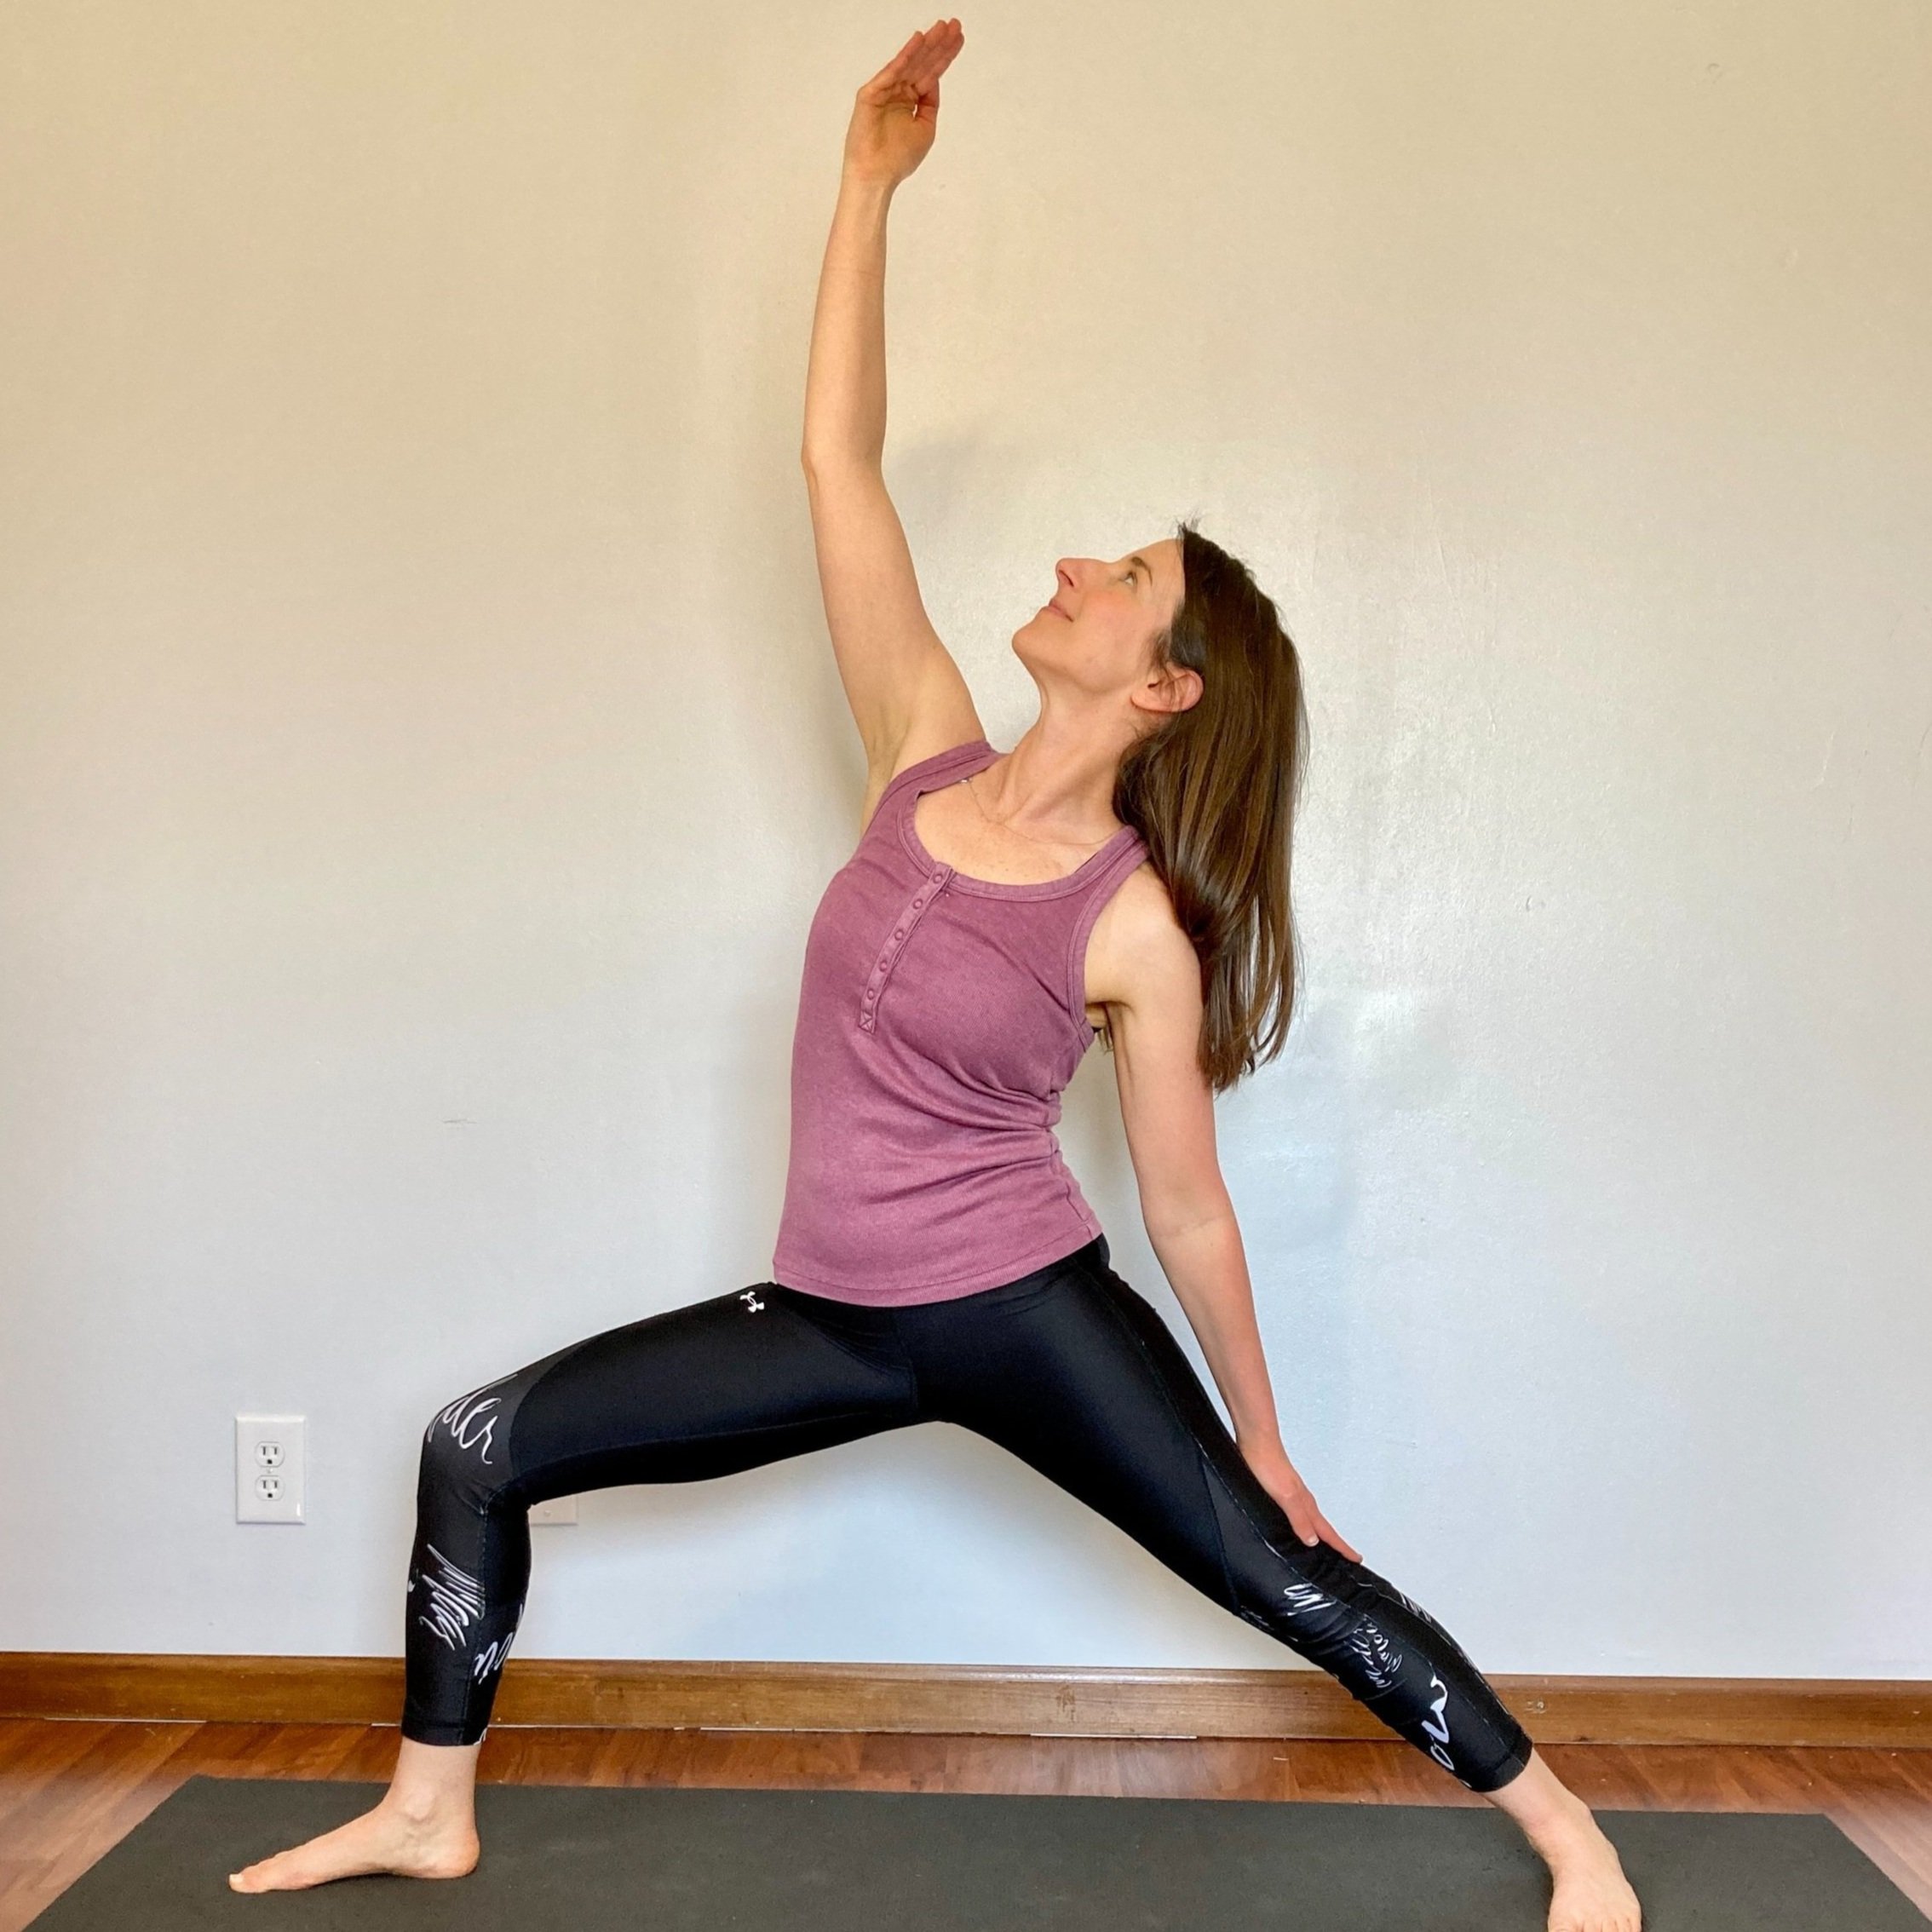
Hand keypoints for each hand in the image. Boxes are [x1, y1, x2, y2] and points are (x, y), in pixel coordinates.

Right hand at [843, 18, 964, 187]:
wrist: (877, 176)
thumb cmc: (898, 159)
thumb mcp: (926, 127)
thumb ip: (931, 103)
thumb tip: (935, 80)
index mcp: (910, 101)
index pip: (931, 73)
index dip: (945, 56)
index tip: (959, 38)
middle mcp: (898, 92)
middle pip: (922, 64)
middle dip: (939, 44)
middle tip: (955, 24)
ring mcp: (884, 91)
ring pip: (910, 63)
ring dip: (926, 44)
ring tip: (942, 28)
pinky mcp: (871, 93)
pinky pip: (892, 71)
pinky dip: (905, 56)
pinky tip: (917, 41)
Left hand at [1239, 1435, 1363, 1563]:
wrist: (1256, 1440)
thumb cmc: (1268, 1464)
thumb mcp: (1285, 1496)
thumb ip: (1299, 1518)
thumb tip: (1313, 1541)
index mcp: (1305, 1504)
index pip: (1327, 1532)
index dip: (1341, 1547)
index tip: (1356, 1559)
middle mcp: (1302, 1500)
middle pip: (1323, 1527)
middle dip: (1336, 1543)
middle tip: (1348, 1556)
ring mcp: (1292, 1494)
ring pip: (1311, 1519)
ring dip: (1320, 1534)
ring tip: (1327, 1545)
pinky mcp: (1280, 1490)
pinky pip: (1298, 1513)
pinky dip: (1303, 1523)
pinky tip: (1297, 1525)